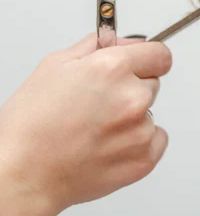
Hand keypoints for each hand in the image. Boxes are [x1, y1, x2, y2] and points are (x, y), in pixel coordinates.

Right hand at [0, 34, 171, 212]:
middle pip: (153, 83)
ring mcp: (141, 130)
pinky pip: (156, 140)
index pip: (160, 55)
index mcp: (113, 68)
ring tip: (96, 129)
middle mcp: (133, 97)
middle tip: (99, 105)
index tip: (142, 66)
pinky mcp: (145, 158)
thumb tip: (120, 42)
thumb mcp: (55, 66)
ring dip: (132, 118)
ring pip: (149, 114)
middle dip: (132, 89)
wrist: (23, 173)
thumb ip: (96, 48)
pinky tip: (109, 146)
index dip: (148, 59)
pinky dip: (139, 143)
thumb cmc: (30, 125)